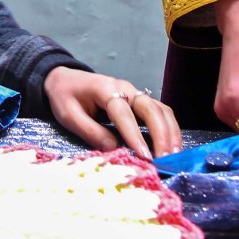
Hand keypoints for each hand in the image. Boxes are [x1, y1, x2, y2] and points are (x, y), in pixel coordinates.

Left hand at [43, 66, 181, 158]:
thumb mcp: (68, 115)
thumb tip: (114, 149)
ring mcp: (135, 94)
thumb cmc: (66, 97)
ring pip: (160, 110)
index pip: (124, 113)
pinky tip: (172, 147)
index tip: (144, 157)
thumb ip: (90, 131)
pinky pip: (160, 113)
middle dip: (161, 134)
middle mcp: (125, 89)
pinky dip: (170, 129)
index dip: (135, 135)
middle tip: (165, 159)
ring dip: (170, 132)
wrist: (65, 79)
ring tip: (174, 156)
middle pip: (150, 108)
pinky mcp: (140, 102)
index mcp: (105, 89)